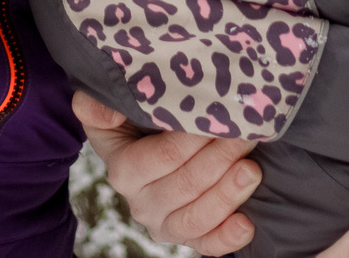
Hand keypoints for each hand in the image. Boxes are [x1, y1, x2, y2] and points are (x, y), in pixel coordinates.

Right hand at [74, 91, 257, 254]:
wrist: (142, 146)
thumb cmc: (133, 120)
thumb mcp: (110, 105)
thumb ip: (97, 105)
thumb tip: (107, 115)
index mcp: (124, 171)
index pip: (164, 157)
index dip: (194, 139)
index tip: (221, 117)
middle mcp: (141, 203)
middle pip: (187, 184)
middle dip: (221, 158)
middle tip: (247, 134)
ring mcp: (164, 223)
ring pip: (197, 217)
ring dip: (228, 194)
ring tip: (252, 170)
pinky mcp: (187, 236)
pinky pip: (206, 245)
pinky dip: (227, 238)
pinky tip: (247, 223)